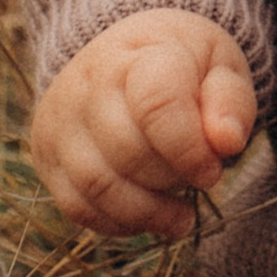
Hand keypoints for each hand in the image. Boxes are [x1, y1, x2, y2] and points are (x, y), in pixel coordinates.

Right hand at [31, 9, 256, 239]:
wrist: (126, 53)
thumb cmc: (183, 65)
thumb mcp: (221, 66)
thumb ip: (230, 102)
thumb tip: (227, 143)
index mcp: (140, 54)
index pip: (156, 106)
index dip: (189, 151)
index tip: (213, 172)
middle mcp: (88, 83)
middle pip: (128, 152)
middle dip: (171, 180)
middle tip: (197, 181)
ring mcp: (61, 119)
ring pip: (97, 186)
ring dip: (147, 212)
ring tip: (179, 215)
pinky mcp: (46, 154)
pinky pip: (76, 206)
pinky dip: (117, 223)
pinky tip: (147, 216)